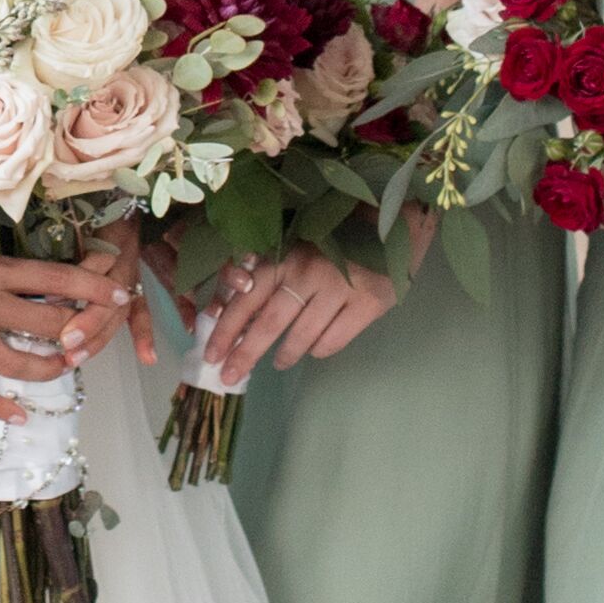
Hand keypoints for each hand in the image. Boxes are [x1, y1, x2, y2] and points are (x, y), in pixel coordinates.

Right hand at [0, 242, 129, 415]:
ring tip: (66, 368)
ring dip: (48, 368)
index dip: (94, 288)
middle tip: (97, 336)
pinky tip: (20, 414)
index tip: (121, 292)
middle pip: (46, 323)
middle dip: (80, 331)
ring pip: (16, 362)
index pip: (55, 279)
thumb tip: (45, 246)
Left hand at [190, 251, 395, 379]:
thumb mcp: (297, 246)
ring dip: (286, 355)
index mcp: (285, 256)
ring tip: (279, 362)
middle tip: (229, 377)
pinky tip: (314, 349)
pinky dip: (319, 350)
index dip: (225, 330)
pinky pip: (334, 340)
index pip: (246, 299)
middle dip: (245, 355)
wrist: (392, 226)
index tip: (211, 356)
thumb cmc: (335, 237)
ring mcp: (339, 288)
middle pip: (269, 323)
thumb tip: (233, 311)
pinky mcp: (368, 303)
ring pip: (302, 337)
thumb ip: (270, 273)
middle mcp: (309, 272)